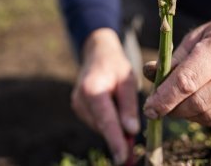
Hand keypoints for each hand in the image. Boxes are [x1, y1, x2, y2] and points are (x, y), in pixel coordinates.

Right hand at [71, 28, 139, 164]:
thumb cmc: (116, 66)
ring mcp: (77, 104)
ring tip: (125, 114)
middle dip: (118, 139)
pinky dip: (108, 122)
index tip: (124, 158)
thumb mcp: (128, 80)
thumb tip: (131, 132)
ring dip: (114, 128)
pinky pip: (97, 122)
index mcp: (92, 90)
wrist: (98, 54)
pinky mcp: (78, 108)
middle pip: (102, 126)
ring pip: (100, 126)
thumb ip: (129, 106)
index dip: (116, 142)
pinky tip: (116, 111)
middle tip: (134, 149)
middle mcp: (80, 99)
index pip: (106, 121)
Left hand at [143, 2, 210, 125]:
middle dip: (173, 109)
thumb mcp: (195, 37)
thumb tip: (148, 74)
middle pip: (198, 102)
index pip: (188, 80)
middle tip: (159, 107)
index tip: (149, 108)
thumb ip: (172, 58)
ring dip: (186, 114)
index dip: (165, 97)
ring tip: (178, 103)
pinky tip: (197, 104)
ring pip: (208, 116)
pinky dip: (202, 117)